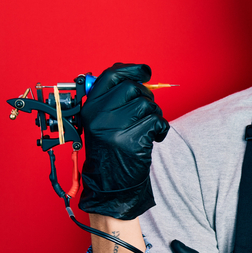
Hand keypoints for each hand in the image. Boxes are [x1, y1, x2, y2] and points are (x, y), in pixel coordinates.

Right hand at [79, 63, 169, 219]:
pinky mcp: (132, 141)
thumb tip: (136, 75)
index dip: (131, 69)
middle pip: (133, 87)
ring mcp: (114, 128)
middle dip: (146, 97)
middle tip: (145, 113)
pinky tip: (154, 138)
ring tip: (147, 128)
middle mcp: (99, 115)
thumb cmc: (110, 149)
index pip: (110, 75)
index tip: (145, 71)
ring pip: (148, 104)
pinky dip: (161, 129)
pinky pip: (158, 122)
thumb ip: (113, 99)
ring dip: (154, 115)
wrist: (109, 183)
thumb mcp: (101, 121)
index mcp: (90, 107)